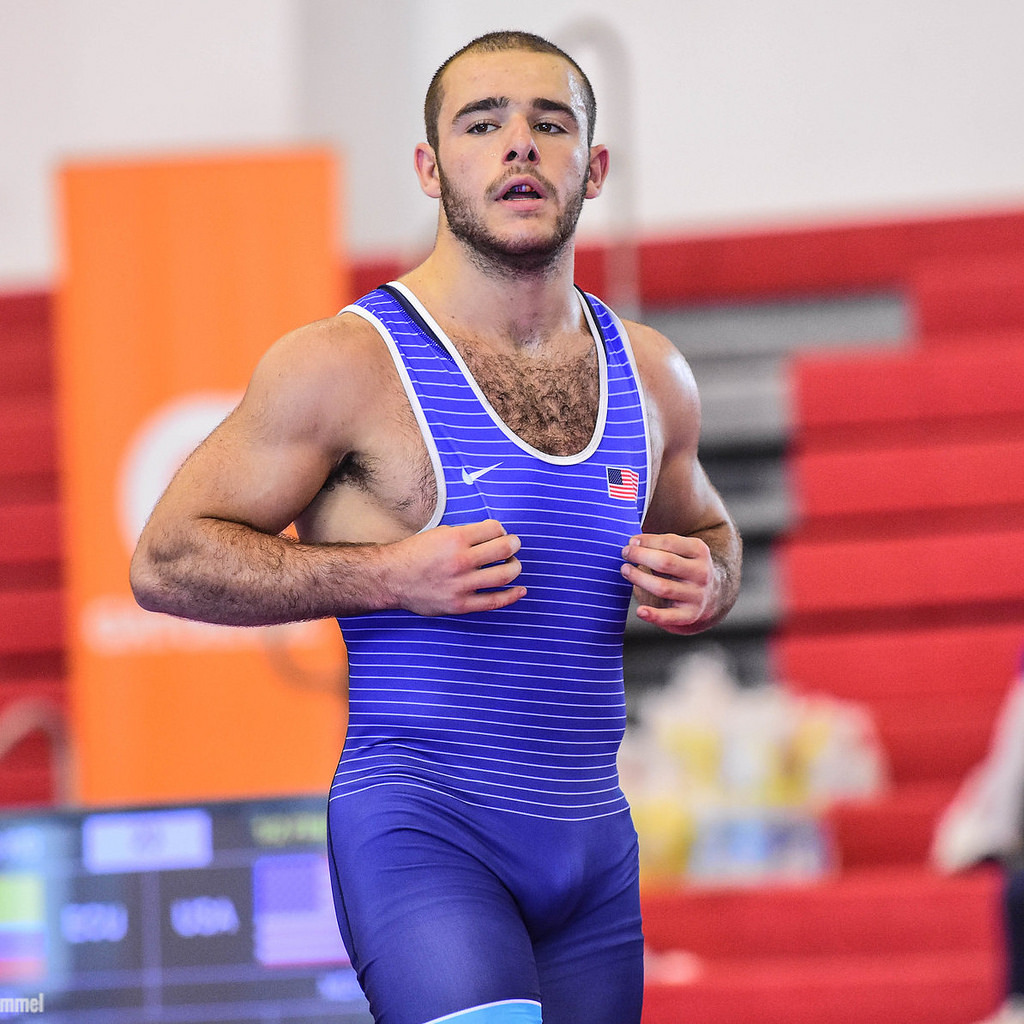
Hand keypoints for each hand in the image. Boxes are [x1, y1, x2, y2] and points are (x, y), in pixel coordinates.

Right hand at [389, 519, 525, 615]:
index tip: (500, 533)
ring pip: (504, 575)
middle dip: (514, 545)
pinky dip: (511, 596)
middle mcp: (461, 561)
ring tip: (512, 564)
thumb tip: (493, 536)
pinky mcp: (461, 604)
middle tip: (513, 545)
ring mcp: (462, 584)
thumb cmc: (414, 553)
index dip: (501, 529)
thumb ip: (465, 535)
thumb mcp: (439, 533)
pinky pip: (494, 601)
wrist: (391, 578)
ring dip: (515, 567)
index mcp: (455, 538)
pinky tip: (520, 590)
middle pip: (504, 549)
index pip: (494, 529)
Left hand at [620, 532, 717, 633]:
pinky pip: (670, 616)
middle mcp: (701, 572)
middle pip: (666, 563)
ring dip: (639, 578)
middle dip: (641, 556)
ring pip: (663, 588)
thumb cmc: (683, 567)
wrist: (708, 594)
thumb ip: (659, 544)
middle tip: (625, 553)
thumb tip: (634, 542)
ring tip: (625, 570)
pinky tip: (640, 611)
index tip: (631, 541)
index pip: (670, 542)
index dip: (647, 541)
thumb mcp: (680, 550)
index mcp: (699, 551)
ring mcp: (697, 595)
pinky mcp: (690, 614)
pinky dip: (653, 615)